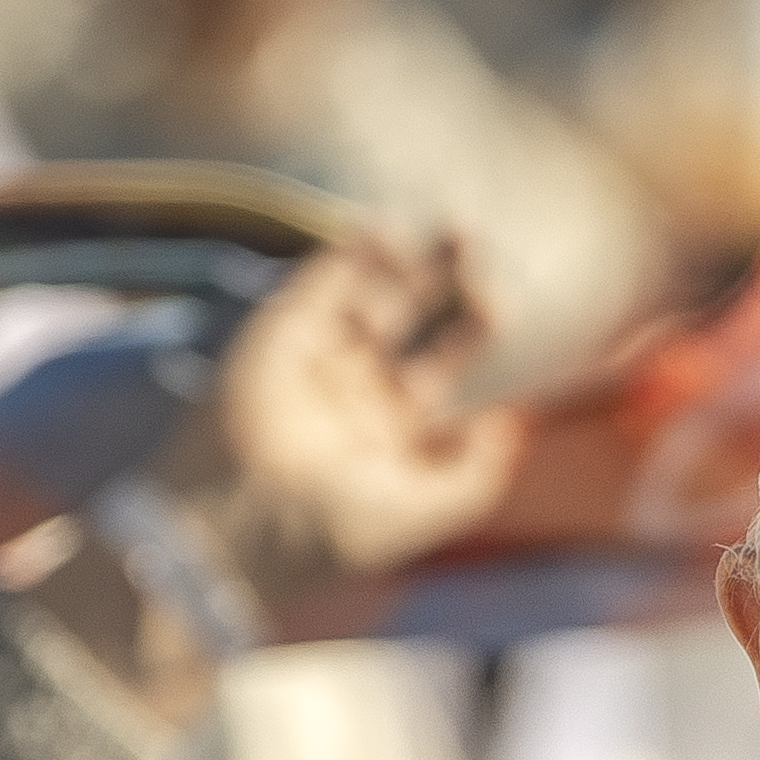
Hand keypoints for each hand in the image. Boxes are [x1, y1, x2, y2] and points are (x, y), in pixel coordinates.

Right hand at [181, 230, 527, 621]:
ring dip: (408, 261)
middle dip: (448, 284)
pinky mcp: (277, 337)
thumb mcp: (432, 509)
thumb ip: (478, 469)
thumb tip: (511, 420)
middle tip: (479, 245)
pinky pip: (317, 286)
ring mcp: (314, 361)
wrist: (248, 524)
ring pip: (369, 295)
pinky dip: (347, 257)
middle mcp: (353, 392)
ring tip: (458, 229)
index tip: (502, 308)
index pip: (440, 367)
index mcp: (389, 433)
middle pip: (411, 321)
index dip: (470, 332)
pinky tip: (384, 230)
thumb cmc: (341, 529)